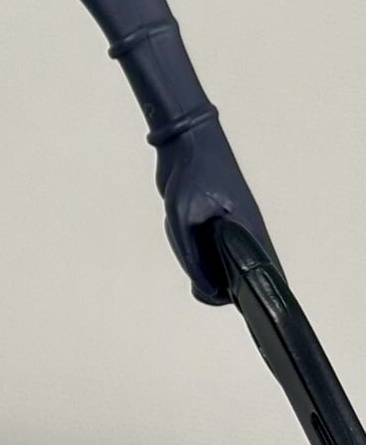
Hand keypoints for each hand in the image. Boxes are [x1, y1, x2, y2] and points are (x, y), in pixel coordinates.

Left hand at [154, 120, 275, 304]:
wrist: (184, 141)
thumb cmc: (193, 173)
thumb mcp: (184, 219)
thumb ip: (193, 257)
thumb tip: (205, 289)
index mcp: (250, 234)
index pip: (264, 279)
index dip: (251, 299)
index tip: (230, 302)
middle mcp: (246, 235)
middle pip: (234, 279)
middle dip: (211, 280)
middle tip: (192, 258)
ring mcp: (230, 231)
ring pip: (214, 265)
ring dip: (195, 260)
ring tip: (184, 226)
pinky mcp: (214, 226)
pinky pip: (201, 250)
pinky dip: (187, 247)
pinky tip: (179, 222)